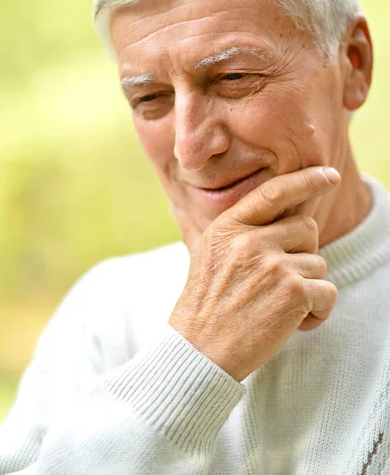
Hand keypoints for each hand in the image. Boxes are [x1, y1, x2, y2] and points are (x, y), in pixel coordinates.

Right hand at [168, 166, 339, 381]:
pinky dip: (317, 311)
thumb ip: (243, 233)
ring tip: (277, 308)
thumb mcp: (211, 256)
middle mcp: (250, 239)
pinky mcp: (293, 292)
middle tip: (283, 280)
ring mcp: (272, 264)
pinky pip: (327, 291)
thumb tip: (289, 219)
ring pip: (318, 262)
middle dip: (303, 252)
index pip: (273, 192)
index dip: (305, 180)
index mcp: (228, 227)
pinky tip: (293, 324)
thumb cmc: (206, 307)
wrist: (197, 351)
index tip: (328, 175)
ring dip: (307, 287)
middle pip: (306, 227)